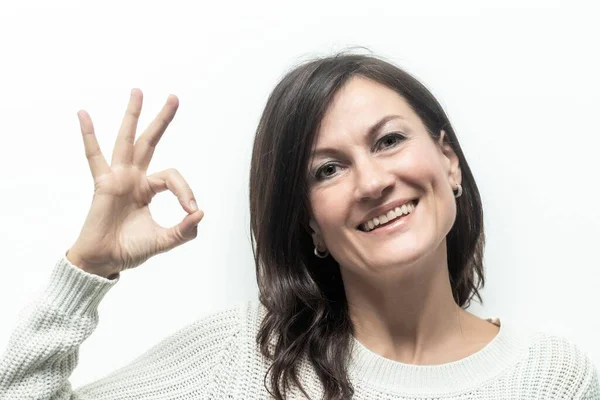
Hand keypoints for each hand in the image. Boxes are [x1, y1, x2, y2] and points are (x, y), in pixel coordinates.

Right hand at [66, 89, 203, 278]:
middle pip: (150, 142)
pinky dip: (89, 136)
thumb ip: (183, 231)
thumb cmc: (130, 250)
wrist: (105, 261)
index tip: (191, 210)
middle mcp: (134, 178)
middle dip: (162, 120)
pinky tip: (83, 114)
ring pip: (126, 140)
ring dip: (132, 116)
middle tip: (174, 97)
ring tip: (138, 91)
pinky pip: (94, 157)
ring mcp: (118, 178)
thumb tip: (201, 213)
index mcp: (149, 189)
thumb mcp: (164, 240)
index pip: (173, 178)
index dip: (186, 191)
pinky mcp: (102, 184)